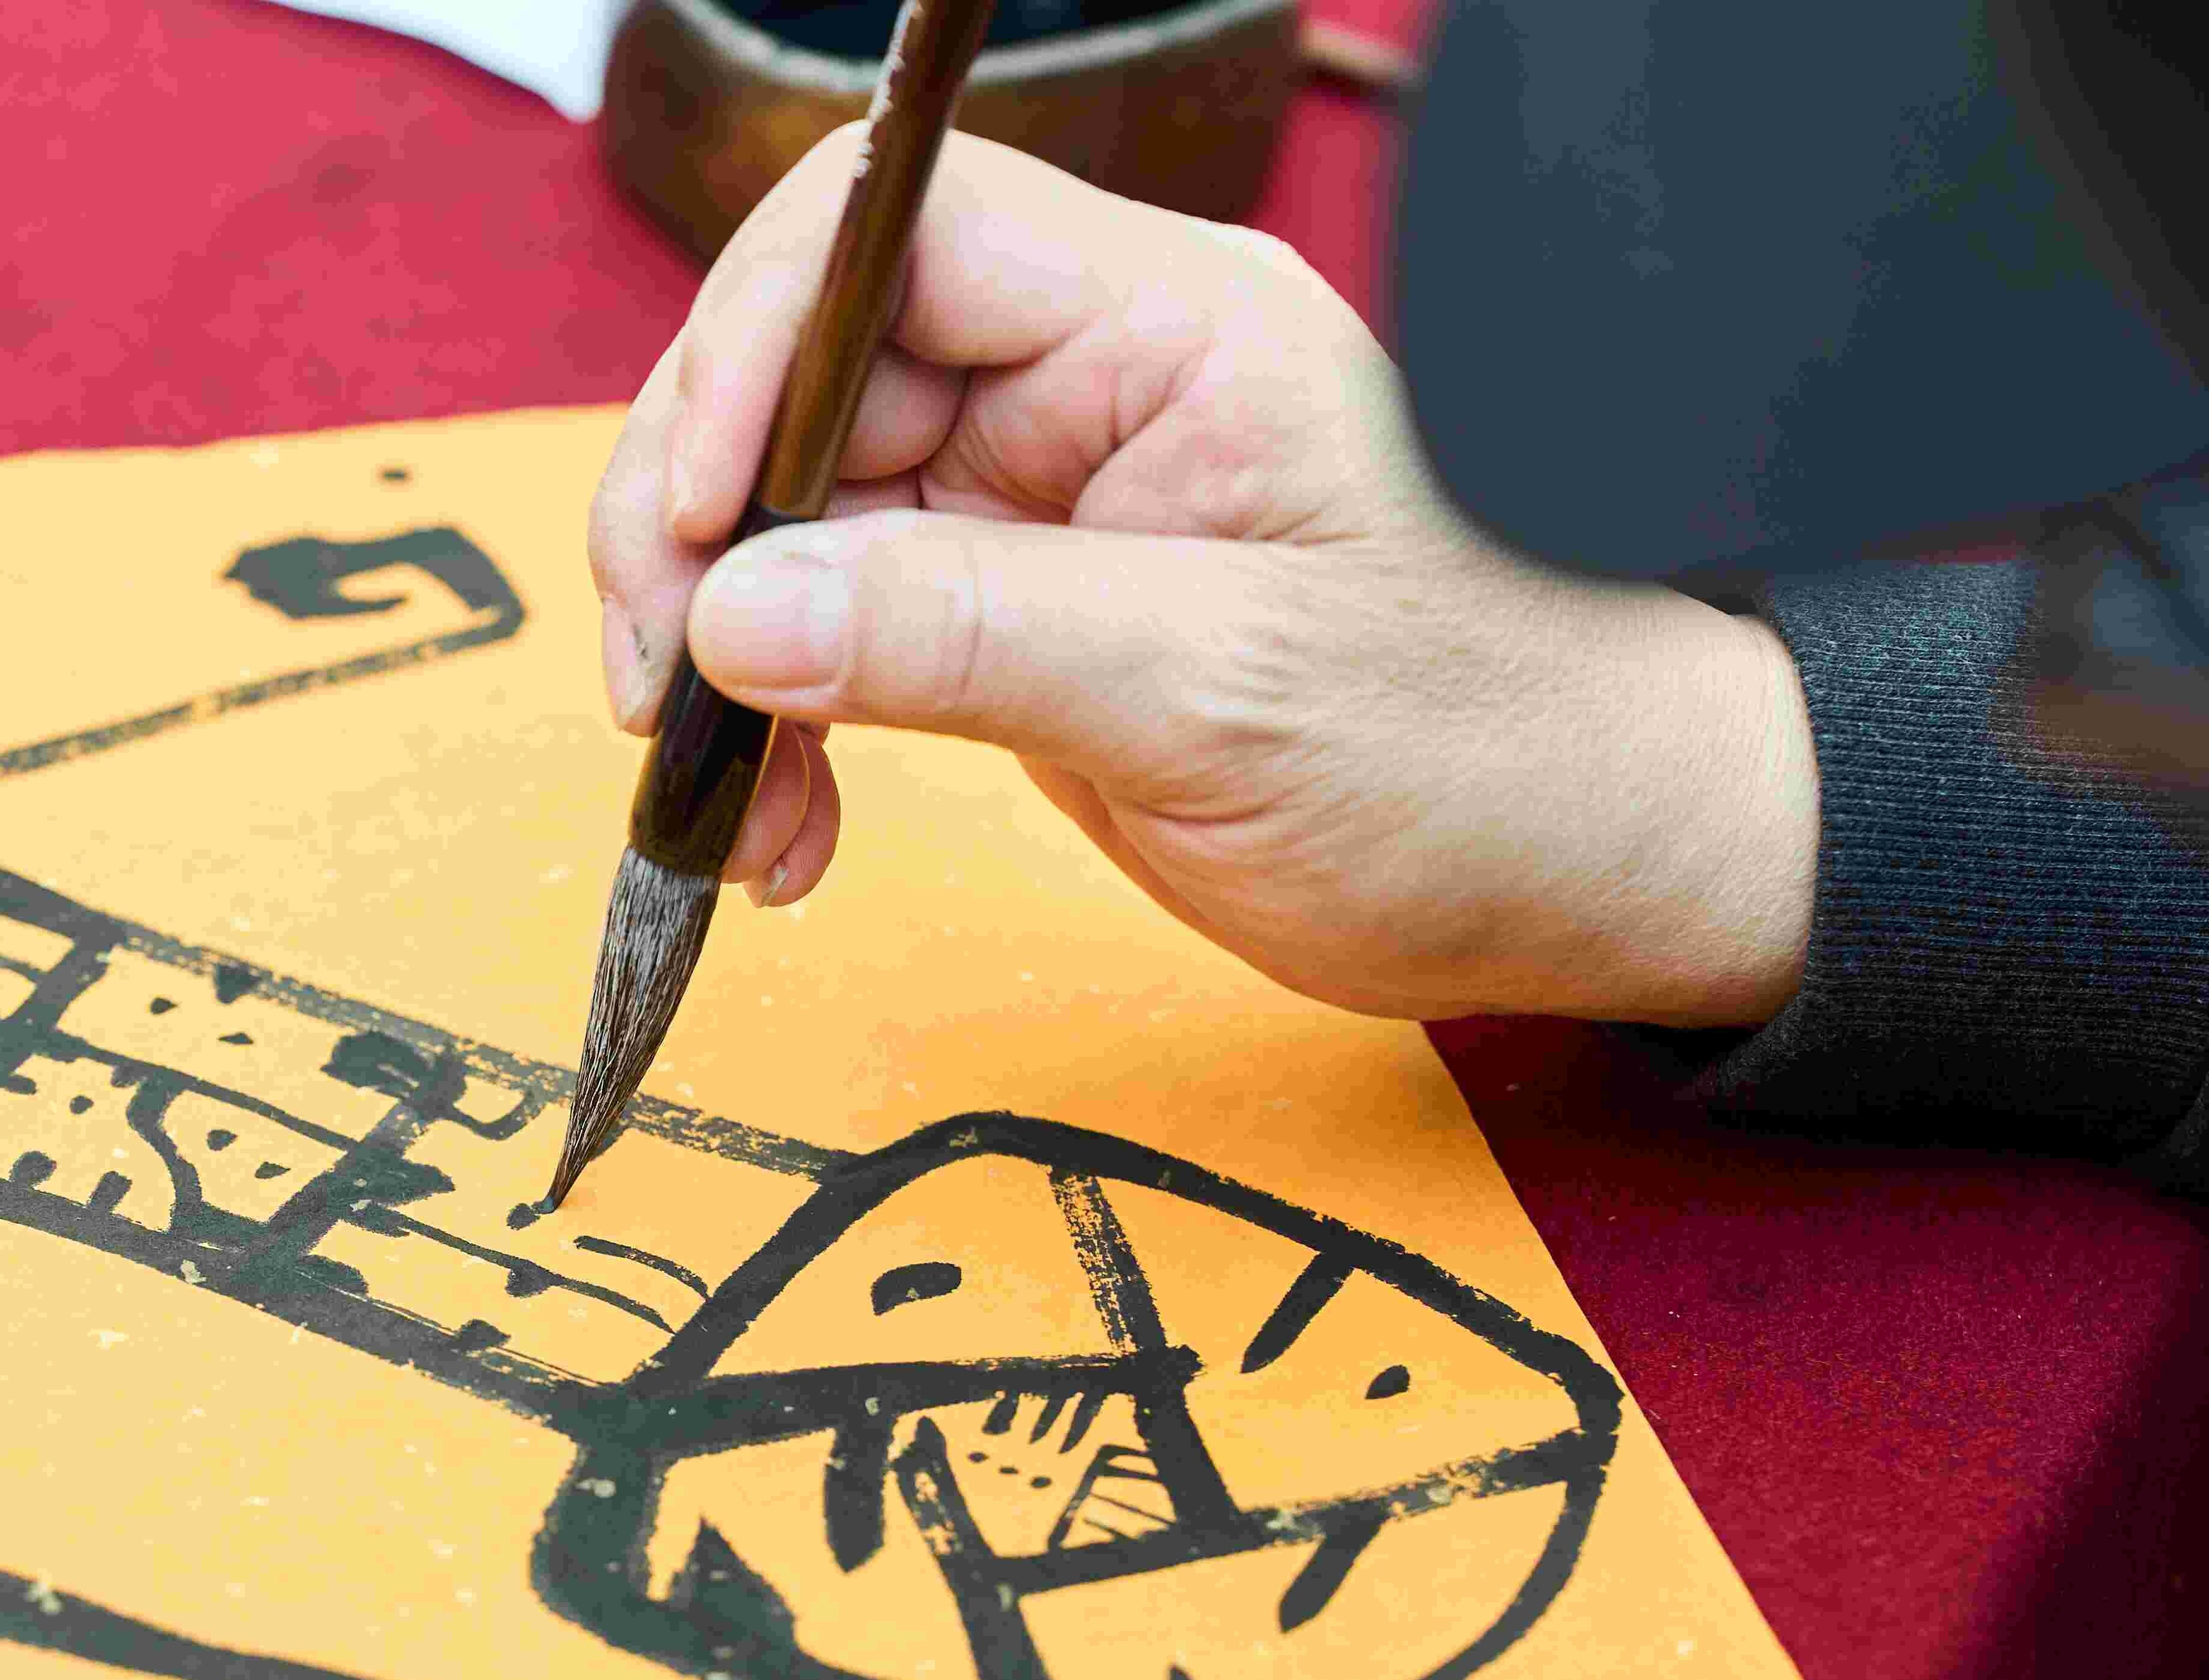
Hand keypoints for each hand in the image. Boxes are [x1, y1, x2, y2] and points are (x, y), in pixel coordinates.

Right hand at [588, 132, 1819, 1027]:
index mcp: (1170, 330)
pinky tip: (784, 825)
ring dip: (719, 651)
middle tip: (662, 692)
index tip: (703, 520)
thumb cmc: (1485, 753)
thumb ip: (972, 636)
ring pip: (791, 521)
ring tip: (728, 803)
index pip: (895, 237)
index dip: (757, 346)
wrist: (1589, 870)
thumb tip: (740, 610)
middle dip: (698, 530)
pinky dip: (777, 723)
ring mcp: (1043, 503)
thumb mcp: (1226, 696)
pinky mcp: (1013, 617)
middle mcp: (1089, 389)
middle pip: (802, 375)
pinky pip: (832, 632)